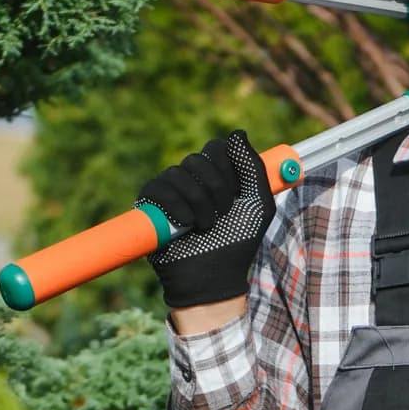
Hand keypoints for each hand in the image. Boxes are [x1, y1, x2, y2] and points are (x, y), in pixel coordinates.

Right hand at [141, 131, 273, 310]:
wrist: (213, 276)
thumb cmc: (238, 243)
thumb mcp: (258, 204)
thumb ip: (254, 168)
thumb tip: (238, 133)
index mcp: (218, 177)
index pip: (217, 148)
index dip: (227, 167)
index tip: (237, 192)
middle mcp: (193, 180)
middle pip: (198, 159)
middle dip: (216, 189)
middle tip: (224, 215)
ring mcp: (170, 192)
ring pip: (178, 172)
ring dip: (198, 202)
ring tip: (205, 226)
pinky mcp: (150, 205)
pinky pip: (157, 187)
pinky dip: (175, 204)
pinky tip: (185, 224)